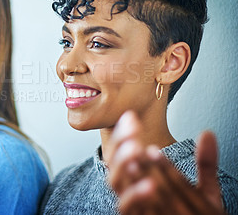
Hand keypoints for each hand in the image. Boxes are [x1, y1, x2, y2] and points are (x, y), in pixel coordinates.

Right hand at [107, 111, 224, 214]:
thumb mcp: (201, 191)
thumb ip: (203, 165)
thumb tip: (208, 134)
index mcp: (141, 179)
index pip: (125, 153)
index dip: (125, 135)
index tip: (132, 118)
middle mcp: (130, 191)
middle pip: (115, 164)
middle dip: (122, 144)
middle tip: (133, 129)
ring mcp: (131, 206)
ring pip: (116, 184)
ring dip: (124, 165)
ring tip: (137, 148)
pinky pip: (128, 207)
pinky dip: (136, 194)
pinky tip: (149, 183)